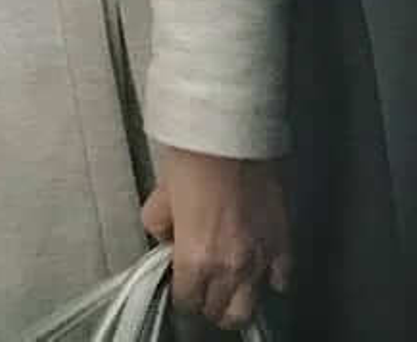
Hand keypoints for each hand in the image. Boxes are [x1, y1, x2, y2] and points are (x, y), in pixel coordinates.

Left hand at [141, 145, 291, 330]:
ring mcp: (262, 257)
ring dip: (237, 302)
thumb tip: (166, 236)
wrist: (229, 133)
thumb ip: (160, 225)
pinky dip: (271, 280)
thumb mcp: (160, 194)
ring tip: (227, 291)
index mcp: (197, 257)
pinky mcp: (283, 242)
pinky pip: (282, 279)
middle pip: (221, 311)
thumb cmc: (194, 156)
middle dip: (208, 305)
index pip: (188, 301)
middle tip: (201, 291)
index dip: (181, 295)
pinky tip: (261, 272)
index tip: (179, 286)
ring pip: (251, 305)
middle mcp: (231, 265)